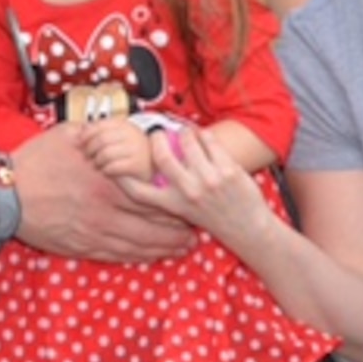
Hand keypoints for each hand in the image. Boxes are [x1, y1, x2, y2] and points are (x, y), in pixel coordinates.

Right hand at [9, 123, 195, 263]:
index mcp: (106, 181)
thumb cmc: (35, 161)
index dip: (175, 202)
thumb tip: (120, 127)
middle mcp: (105, 211)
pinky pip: (118, 256)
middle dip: (178, 230)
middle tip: (197, 231)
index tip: (191, 200)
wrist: (3, 196)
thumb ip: (99, 135)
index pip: (152, 195)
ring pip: (139, 246)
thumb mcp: (69, 135)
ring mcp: (94, 233)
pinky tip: (152, 257)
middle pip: (152, 226)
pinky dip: (139, 258)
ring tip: (183, 248)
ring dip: (164, 248)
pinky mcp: (81, 248)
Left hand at [76, 117, 156, 181]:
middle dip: (90, 150)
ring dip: (97, 162)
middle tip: (88, 157)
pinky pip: (114, 166)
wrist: (152, 165)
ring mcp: (136, 149)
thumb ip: (100, 133)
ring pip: (106, 153)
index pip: (99, 125)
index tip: (80, 143)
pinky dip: (106, 170)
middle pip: (101, 139)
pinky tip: (107, 171)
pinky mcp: (138, 164)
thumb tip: (79, 132)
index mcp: (124, 124)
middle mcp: (131, 134)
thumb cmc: (130, 152)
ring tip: (98, 165)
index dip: (86, 134)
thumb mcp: (116, 138)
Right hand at [118, 126, 274, 243]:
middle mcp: (188, 192)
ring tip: (184, 132)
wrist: (248, 229)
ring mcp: (208, 180)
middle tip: (158, 134)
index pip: (138, 189)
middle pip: (161, 155)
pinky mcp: (227, 169)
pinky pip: (209, 140)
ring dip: (184, 132)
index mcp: (173, 204)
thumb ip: (166, 195)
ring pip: (187, 141)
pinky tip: (202, 136)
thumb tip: (148, 170)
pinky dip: (203, 134)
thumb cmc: (214, 218)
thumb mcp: (184, 212)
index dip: (120, 173)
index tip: (114, 160)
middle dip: (157, 138)